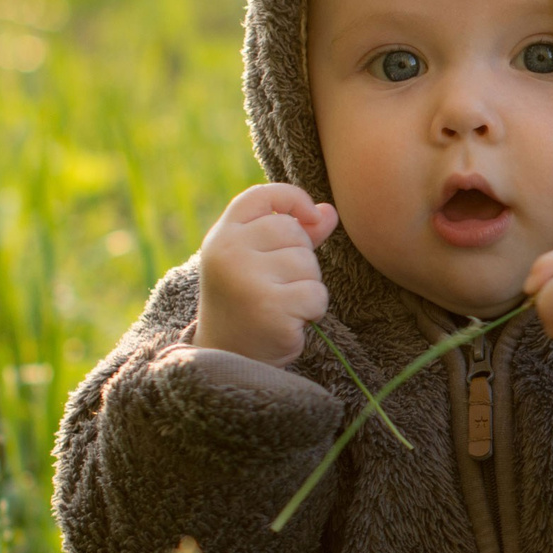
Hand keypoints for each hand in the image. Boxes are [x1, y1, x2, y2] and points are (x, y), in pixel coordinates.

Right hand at [194, 184, 338, 365]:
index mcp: (223, 236)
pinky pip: (316, 294)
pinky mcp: (268, 308)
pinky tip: (289, 322)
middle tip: (279, 286)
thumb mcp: (262, 261)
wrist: (230, 356)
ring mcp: (246, 280)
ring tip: (282, 305)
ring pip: (308, 264)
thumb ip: (295, 234)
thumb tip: (328, 211)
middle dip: (301, 259)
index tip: (310, 215)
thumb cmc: (250, 302)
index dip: (292, 198)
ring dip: (307, 286)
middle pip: (294, 232)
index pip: (261, 195)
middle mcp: (228, 252)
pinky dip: (312, 310)